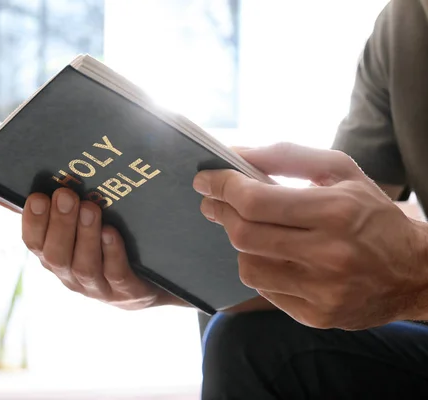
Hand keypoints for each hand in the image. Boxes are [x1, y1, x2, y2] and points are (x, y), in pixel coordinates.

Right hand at [19, 188, 185, 309]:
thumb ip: (60, 210)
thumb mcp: (82, 230)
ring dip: (85, 235)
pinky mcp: (127, 292)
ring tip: (89, 208)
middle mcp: (72, 277)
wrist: (154, 284)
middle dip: (60, 224)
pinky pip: (116, 274)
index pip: (34, 244)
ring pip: (84, 267)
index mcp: (57, 259)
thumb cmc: (110, 247)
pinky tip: (111, 232)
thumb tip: (25, 182)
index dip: (33, 222)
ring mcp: (99, 288)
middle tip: (66, 195)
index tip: (38, 197)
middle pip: (57, 257)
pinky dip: (111, 253)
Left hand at [193, 142, 427, 329]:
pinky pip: (265, 291)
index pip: (256, 201)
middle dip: (220, 212)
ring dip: (241, 244)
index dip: (222, 187)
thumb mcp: (341, 172)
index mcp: (335, 212)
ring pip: (248, 266)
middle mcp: (329, 255)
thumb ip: (288, 157)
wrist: (415, 272)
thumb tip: (237, 154)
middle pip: (244, 235)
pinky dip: (262, 270)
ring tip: (253, 231)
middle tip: (213, 202)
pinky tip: (275, 258)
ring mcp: (322, 291)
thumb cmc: (371, 214)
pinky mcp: (318, 316)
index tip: (205, 179)